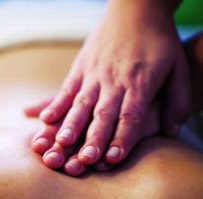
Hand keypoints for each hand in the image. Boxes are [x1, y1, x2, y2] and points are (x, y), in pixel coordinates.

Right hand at [27, 0, 190, 166]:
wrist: (136, 7)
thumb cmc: (160, 39)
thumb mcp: (179, 66)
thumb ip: (177, 99)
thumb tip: (172, 130)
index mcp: (140, 82)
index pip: (131, 116)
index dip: (122, 138)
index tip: (113, 159)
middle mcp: (114, 80)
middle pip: (104, 114)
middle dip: (94, 138)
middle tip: (85, 159)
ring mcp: (95, 73)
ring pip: (82, 103)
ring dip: (71, 124)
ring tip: (60, 142)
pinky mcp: (81, 66)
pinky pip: (67, 88)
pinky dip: (56, 104)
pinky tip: (44, 118)